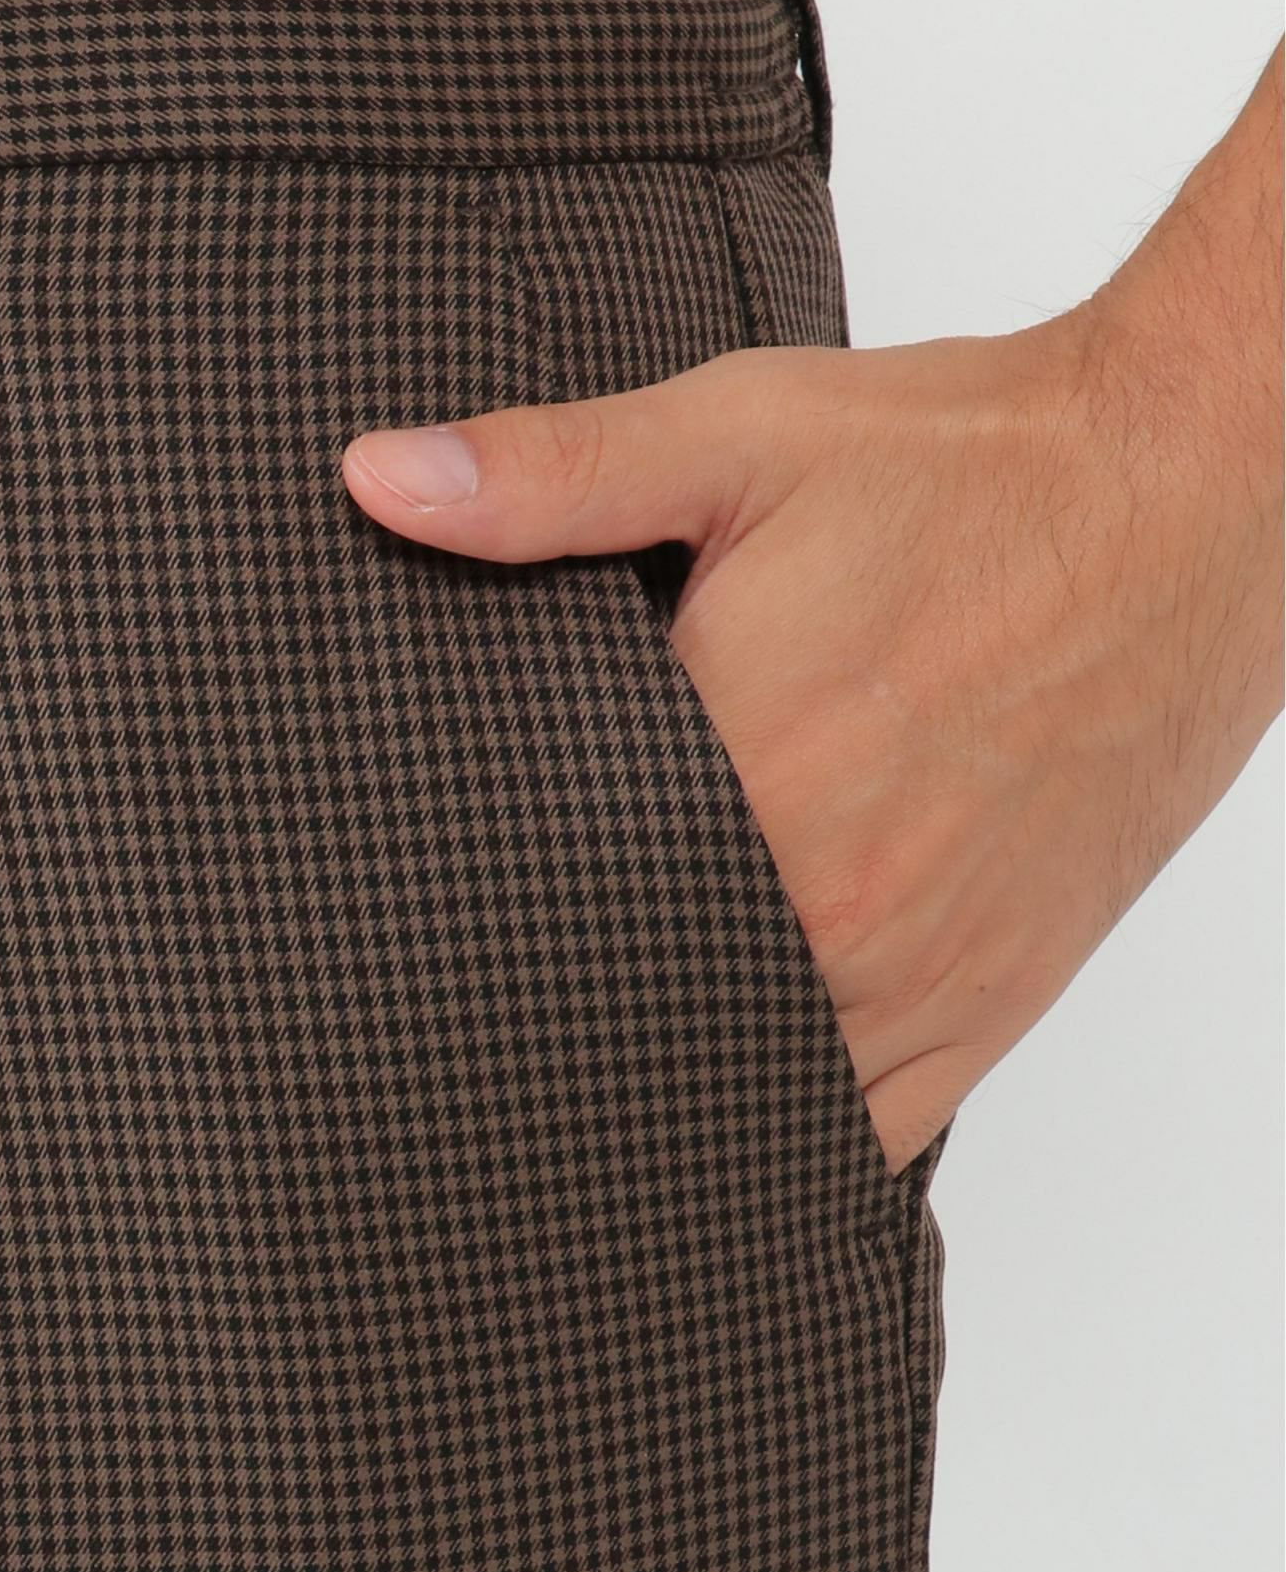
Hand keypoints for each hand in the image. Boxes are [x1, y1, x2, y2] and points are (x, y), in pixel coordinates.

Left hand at [339, 46, 1282, 1177]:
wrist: (1191, 495)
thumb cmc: (972, 470)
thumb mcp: (738, 438)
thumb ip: (548, 478)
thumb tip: (379, 484)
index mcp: (749, 775)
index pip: (542, 916)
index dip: (462, 932)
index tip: (402, 945)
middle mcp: (834, 905)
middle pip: (629, 1017)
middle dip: (546, 1011)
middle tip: (461, 1012)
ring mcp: (919, 972)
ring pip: (735, 1094)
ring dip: (653, 1076)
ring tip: (563, 1065)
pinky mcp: (989, 1000)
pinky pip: (859, 1133)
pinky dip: (779, 1126)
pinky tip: (712, 1105)